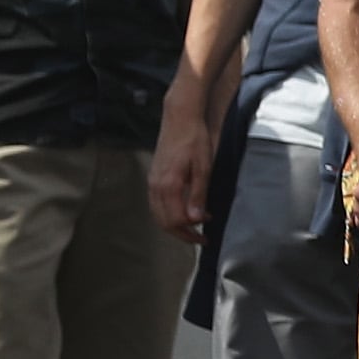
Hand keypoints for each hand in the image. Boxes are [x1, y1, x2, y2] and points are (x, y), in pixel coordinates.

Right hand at [149, 89, 214, 243]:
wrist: (180, 120)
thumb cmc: (195, 140)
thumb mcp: (203, 167)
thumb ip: (198, 194)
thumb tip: (196, 219)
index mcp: (168, 186)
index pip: (175, 221)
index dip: (191, 232)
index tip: (206, 235)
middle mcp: (156, 187)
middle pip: (164, 222)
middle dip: (182, 234)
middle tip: (201, 238)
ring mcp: (152, 182)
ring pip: (158, 215)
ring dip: (174, 225)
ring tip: (193, 228)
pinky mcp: (153, 178)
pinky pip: (156, 204)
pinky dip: (167, 214)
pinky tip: (181, 212)